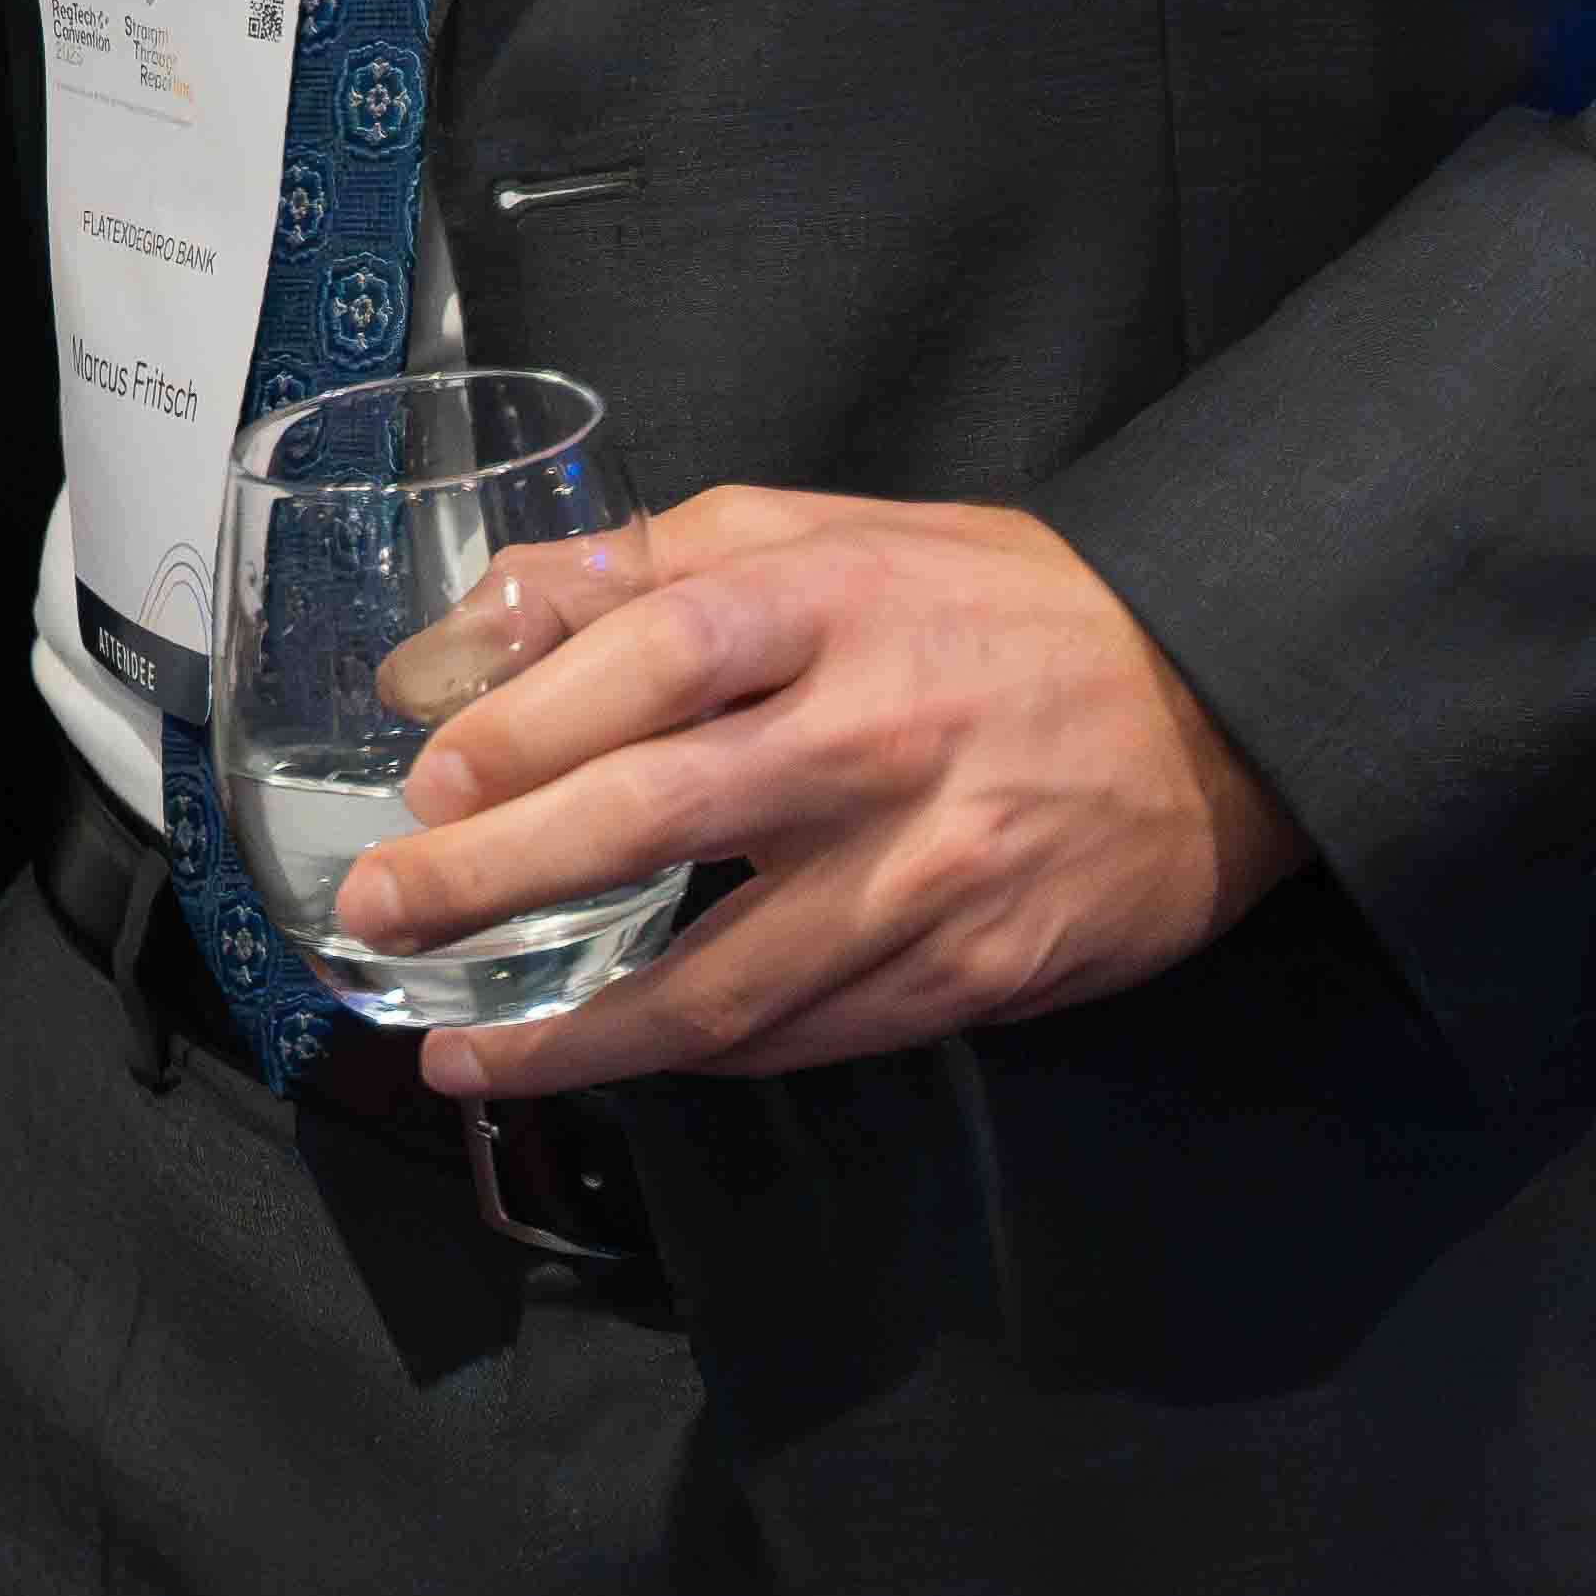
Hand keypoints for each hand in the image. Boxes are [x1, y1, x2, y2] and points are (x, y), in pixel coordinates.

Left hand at [335, 486, 1307, 1095]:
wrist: (1213, 701)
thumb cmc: (987, 606)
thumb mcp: (824, 535)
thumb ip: (644, 569)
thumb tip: (467, 628)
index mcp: (831, 602)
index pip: (650, 655)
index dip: (524, 723)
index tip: (425, 781)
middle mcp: (876, 734)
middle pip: (656, 813)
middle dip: (497, 878)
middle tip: (383, 916)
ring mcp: (933, 865)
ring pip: (731, 975)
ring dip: (582, 1031)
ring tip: (467, 1058)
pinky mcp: (980, 969)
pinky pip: (816, 1034)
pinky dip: (704, 1056)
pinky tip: (616, 1060)